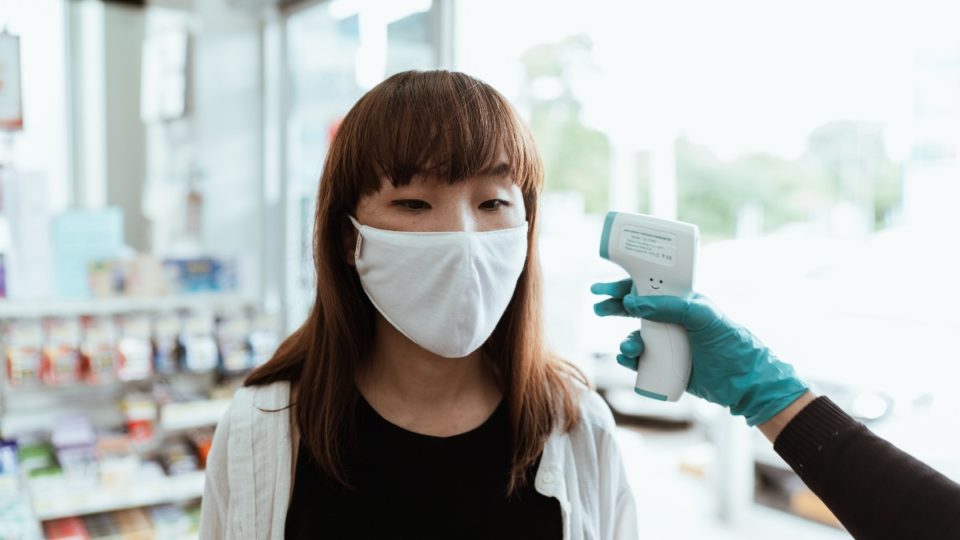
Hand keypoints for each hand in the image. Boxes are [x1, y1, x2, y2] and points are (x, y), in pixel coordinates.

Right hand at [591, 278, 808, 425]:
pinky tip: (631, 360)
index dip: (623, 285)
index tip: (602, 288)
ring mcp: (666, 344)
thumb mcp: (702, 316)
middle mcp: (671, 321)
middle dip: (614, 308)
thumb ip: (669, 307)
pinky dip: (629, 360)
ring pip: (634, 337)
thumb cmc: (730, 342)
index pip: (647, 288)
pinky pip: (639, 361)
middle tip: (598, 308)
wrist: (744, 382)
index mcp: (680, 302)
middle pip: (634, 310)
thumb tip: (633, 303)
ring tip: (629, 349)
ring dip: (625, 341)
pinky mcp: (664, 366)